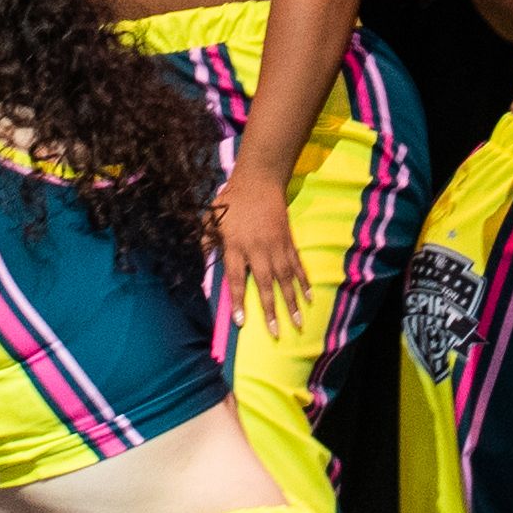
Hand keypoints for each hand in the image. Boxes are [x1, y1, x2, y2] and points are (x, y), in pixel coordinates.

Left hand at [213, 149, 313, 334]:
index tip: (241, 322)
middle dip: (270, 309)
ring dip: (291, 302)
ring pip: (285, 278)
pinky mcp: (288, 241)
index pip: (236, 278)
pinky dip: (304, 282)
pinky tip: (309, 298)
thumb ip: (207, 241)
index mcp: (235, 246)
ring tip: (297, 323)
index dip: (238, 301)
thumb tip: (204, 260)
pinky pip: (297, 265)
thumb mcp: (211, 218)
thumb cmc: (231, 200)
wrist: (259, 180)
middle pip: (264, 284)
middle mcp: (257, 249)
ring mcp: (275, 246)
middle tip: (276, 332)